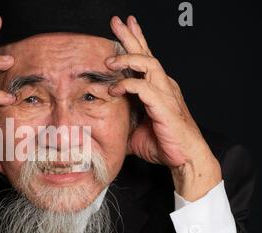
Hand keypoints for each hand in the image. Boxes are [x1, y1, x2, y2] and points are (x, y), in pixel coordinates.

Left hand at [106, 16, 221, 200]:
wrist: (184, 159)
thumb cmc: (162, 144)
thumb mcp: (134, 129)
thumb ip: (121, 120)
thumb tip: (99, 123)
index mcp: (158, 88)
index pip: (146, 58)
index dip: (136, 40)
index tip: (124, 26)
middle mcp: (163, 86)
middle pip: (147, 53)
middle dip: (131, 36)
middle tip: (116, 21)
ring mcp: (165, 94)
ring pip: (148, 64)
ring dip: (127, 58)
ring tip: (109, 60)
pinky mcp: (164, 106)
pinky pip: (144, 87)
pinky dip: (127, 85)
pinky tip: (115, 89)